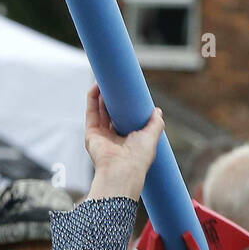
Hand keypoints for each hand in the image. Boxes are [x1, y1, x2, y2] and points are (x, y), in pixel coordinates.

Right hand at [84, 84, 163, 202]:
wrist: (123, 170)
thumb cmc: (139, 158)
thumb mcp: (152, 137)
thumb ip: (156, 124)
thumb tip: (157, 111)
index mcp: (128, 141)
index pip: (124, 119)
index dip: (125, 105)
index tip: (128, 92)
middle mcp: (113, 138)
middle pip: (110, 113)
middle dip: (111, 97)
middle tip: (116, 83)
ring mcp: (101, 136)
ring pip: (99, 110)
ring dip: (100, 94)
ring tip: (106, 80)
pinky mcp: (91, 134)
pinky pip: (91, 112)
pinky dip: (92, 98)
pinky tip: (97, 86)